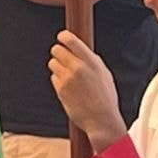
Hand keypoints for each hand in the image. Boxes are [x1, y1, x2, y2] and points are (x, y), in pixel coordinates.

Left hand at [48, 31, 125, 152]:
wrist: (101, 120)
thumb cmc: (105, 98)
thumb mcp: (104, 74)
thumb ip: (91, 60)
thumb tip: (79, 49)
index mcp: (91, 62)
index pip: (71, 40)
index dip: (63, 36)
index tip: (61, 36)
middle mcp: (78, 68)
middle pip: (56, 49)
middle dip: (58, 51)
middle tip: (62, 56)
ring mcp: (67, 79)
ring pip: (52, 63)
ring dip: (57, 66)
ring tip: (67, 74)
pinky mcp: (60, 90)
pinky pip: (53, 77)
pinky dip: (58, 80)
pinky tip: (68, 87)